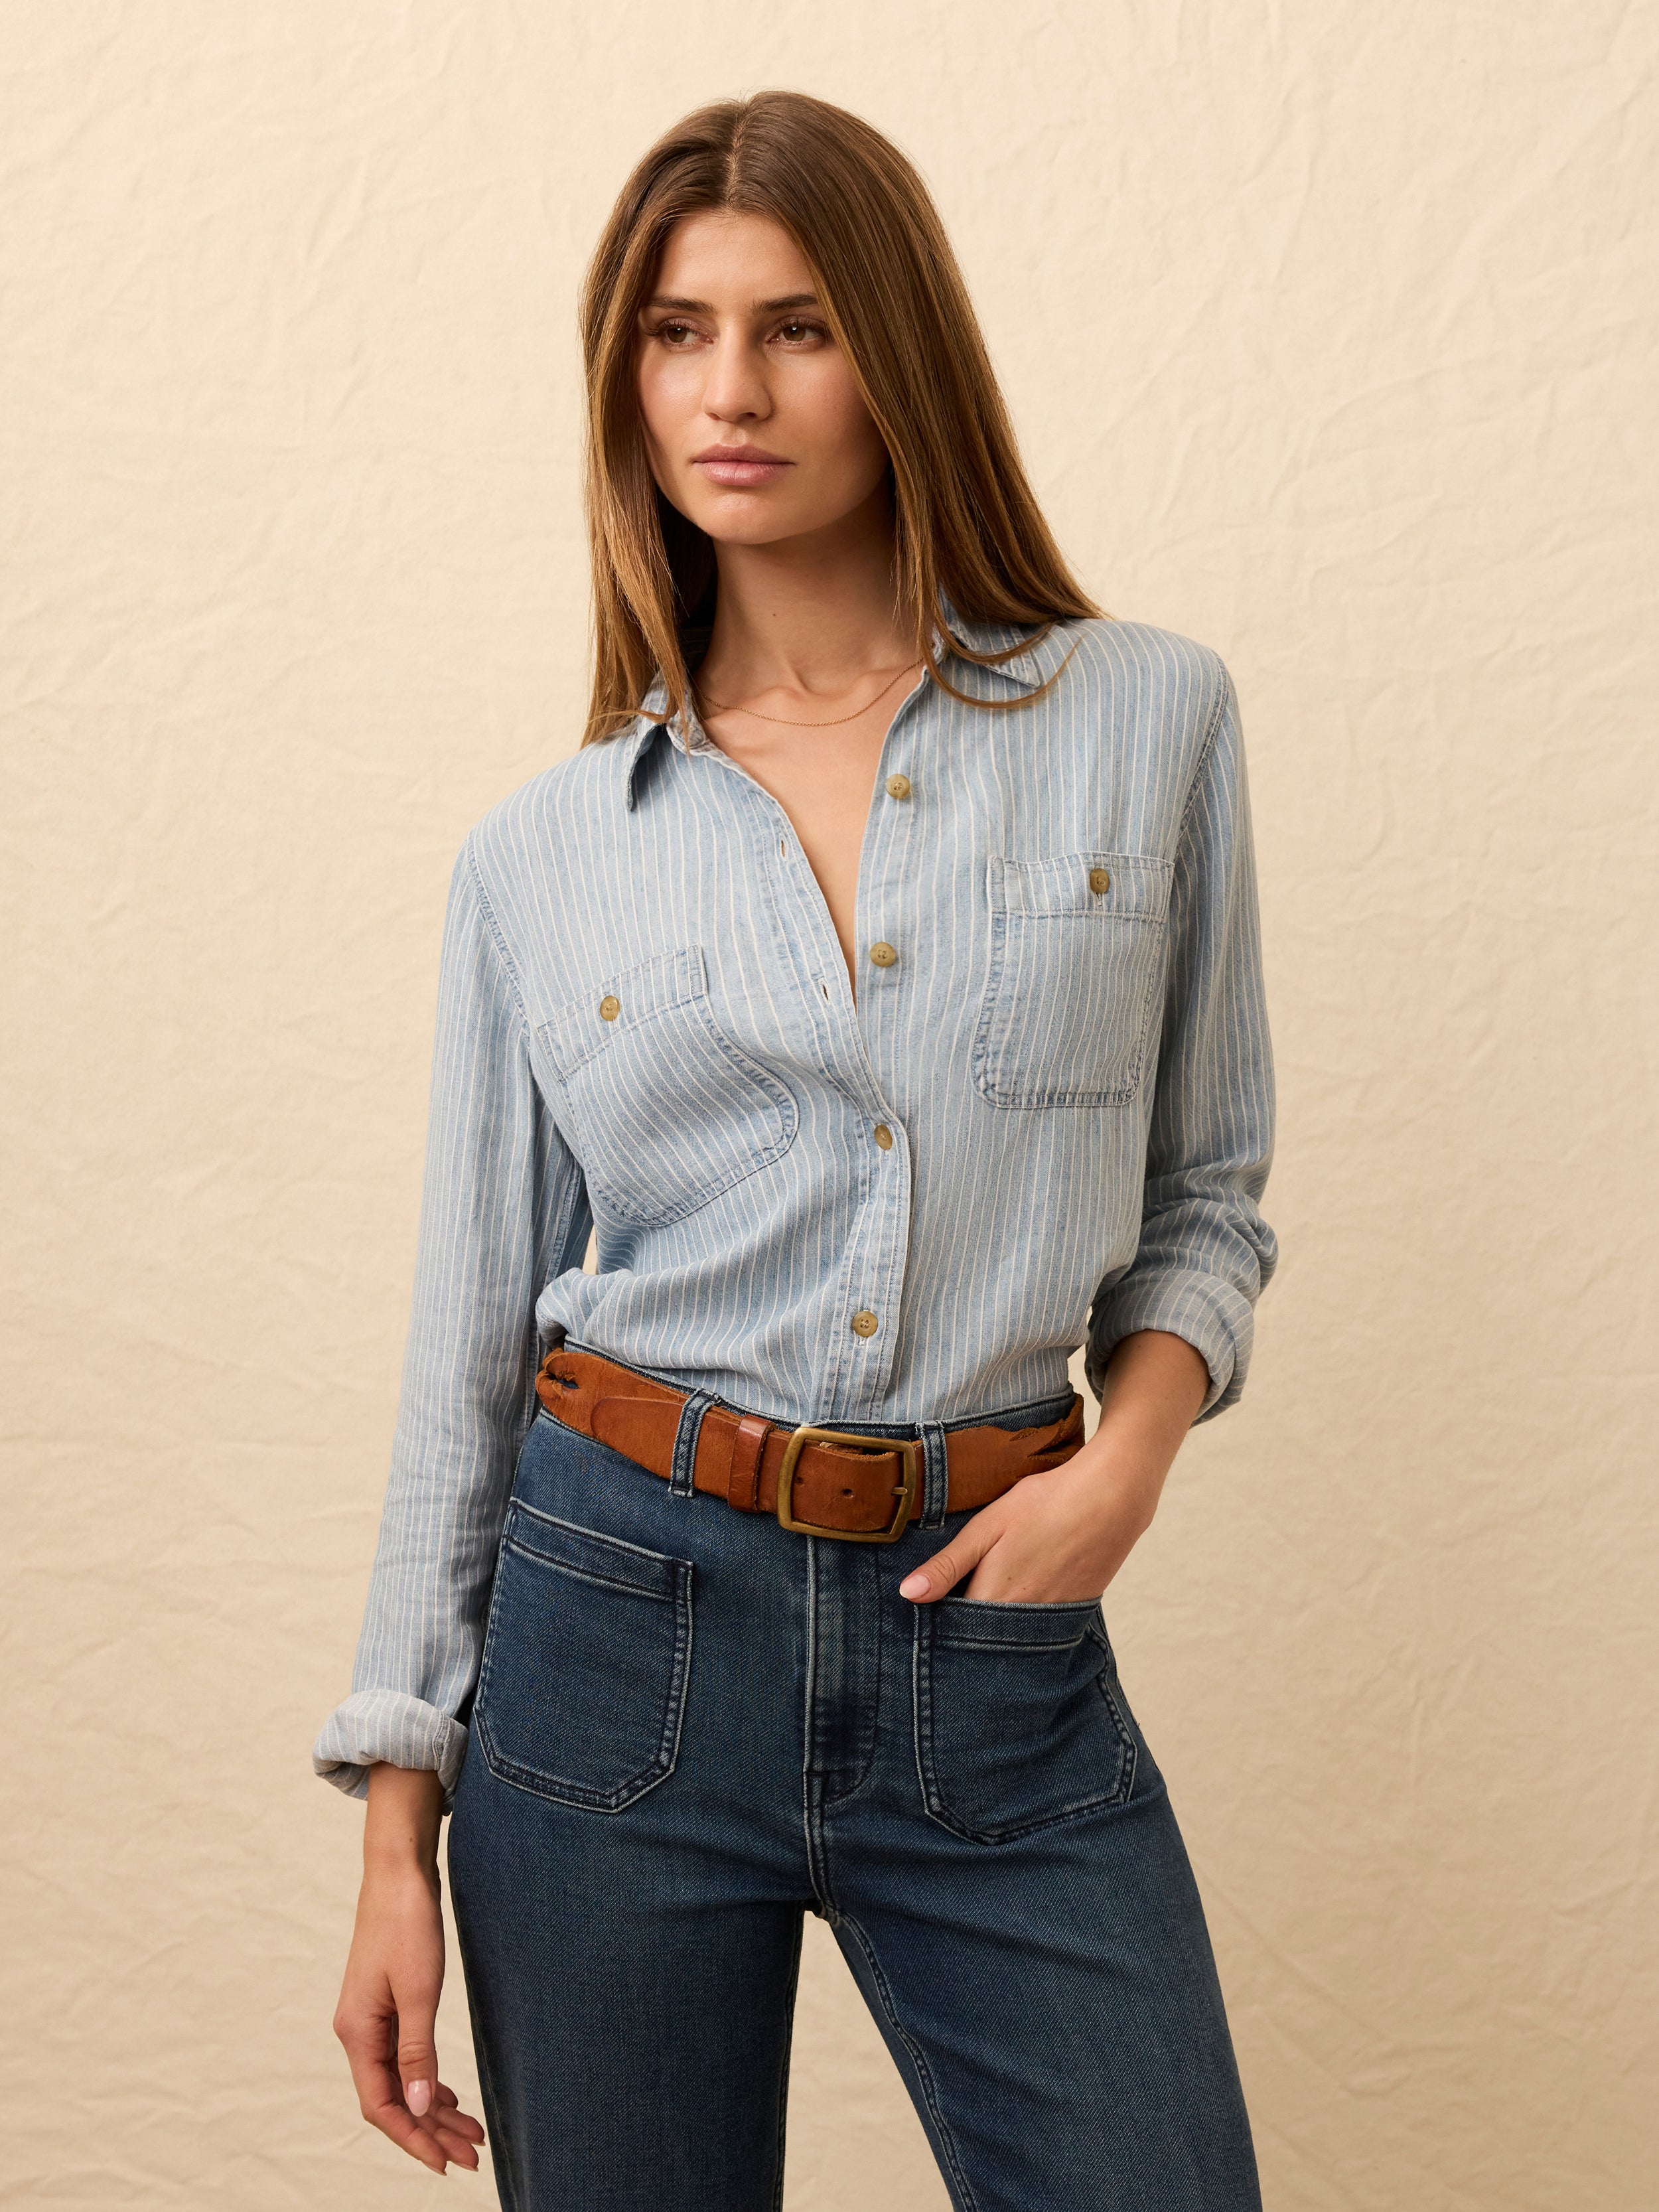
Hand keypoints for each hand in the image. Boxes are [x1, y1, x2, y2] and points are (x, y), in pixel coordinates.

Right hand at [332, 1765, 485, 2176]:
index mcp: (357, 2033)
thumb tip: (421, 2106)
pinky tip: (448, 2094)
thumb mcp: (419, 1989)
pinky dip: (426, 2080)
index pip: (382, 2106)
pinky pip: (403, 2058)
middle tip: (473, 2155)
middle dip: (431, 2131)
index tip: (446, 2164)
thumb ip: (417, 2051)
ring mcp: (370, 2019)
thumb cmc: (407, 1923)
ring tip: (470, 2133)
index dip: (413, 2139)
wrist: (398, 1871)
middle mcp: (358, 2032)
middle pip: (393, 2099)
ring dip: (433, 2108)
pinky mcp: (386, 2004)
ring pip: (401, 2080)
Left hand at [898, 1331, 1210, 1604]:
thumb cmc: (1044, 1504)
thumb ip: (948, 1565)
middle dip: (967, 1632)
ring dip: (997, 1627)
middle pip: (984, 1639)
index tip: (926, 1617)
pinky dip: (1026, 1618)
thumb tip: (907, 1595)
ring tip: (987, 1602)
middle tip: (952, 1612)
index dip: (940, 1625)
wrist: (1111, 1498)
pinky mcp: (1075, 1610)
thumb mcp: (987, 1527)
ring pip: (1013, 1634)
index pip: (955, 1630)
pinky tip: (1023, 1594)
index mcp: (995, 1599)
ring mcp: (1053, 1618)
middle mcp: (1024, 1619)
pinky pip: (1040, 1626)